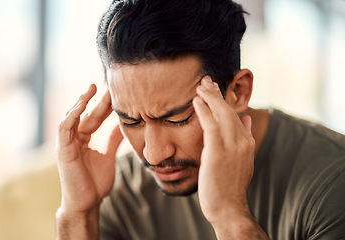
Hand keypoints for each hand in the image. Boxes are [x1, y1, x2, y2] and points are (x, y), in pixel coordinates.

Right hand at [56, 84, 122, 213]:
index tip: (117, 93)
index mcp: (83, 140)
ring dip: (81, 101)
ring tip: (92, 88)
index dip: (105, 105)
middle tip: (109, 85)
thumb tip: (124, 126)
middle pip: (86, 114)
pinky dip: (72, 114)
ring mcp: (66, 143)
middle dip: (97, 99)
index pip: (95, 118)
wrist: (87, 203)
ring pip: (72, 116)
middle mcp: (74, 139)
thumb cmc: (95, 183)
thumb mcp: (108, 156)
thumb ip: (112, 141)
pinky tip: (82, 104)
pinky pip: (64, 127)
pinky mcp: (62, 149)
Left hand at [193, 76, 254, 225]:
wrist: (228, 208)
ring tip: (201, 85)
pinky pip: (211, 126)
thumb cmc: (229, 185)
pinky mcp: (218, 153)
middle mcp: (242, 142)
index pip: (236, 115)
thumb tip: (247, 119)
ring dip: (211, 97)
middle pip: (229, 110)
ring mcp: (232, 147)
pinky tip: (197, 101)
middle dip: (217, 93)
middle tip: (206, 80)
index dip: (225, 100)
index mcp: (247, 143)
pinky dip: (204, 111)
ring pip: (222, 114)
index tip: (216, 89)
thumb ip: (244, 138)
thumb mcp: (241, 160)